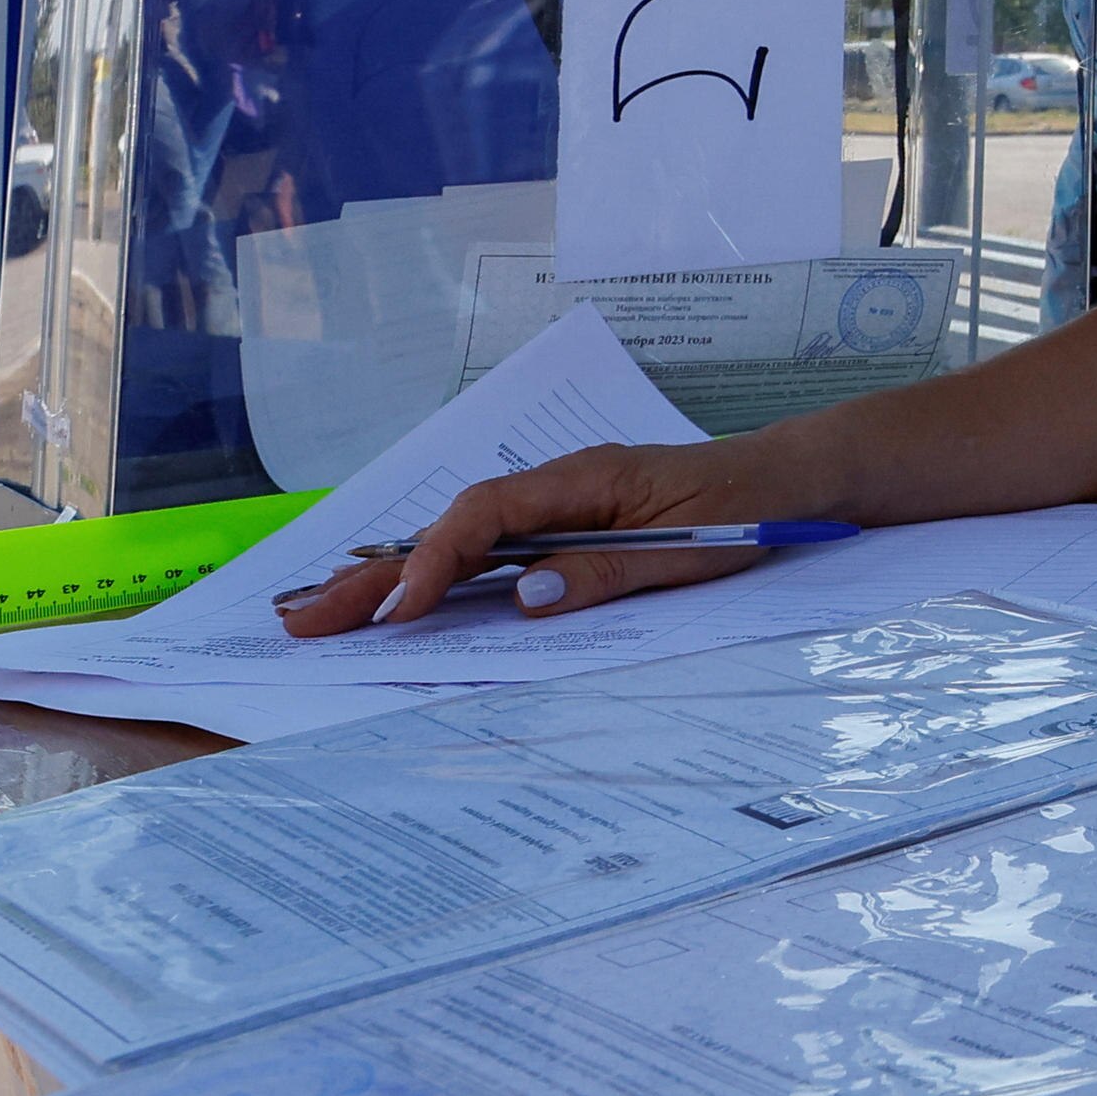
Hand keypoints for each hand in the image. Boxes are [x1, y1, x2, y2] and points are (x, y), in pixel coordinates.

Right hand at [266, 438, 807, 638]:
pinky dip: (440, 573)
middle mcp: (562, 486)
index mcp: (587, 479)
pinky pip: (492, 548)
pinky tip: (398, 598)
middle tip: (302, 620)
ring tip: (318, 611)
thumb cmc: (752, 506)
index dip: (436, 563)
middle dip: (378, 574)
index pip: (487, 516)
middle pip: (454, 527)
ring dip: (394, 574)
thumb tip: (525, 600)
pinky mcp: (569, 526)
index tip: (397, 613)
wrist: (794, 476)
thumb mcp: (692, 550)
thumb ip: (608, 573)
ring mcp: (561, 505)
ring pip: (462, 539)